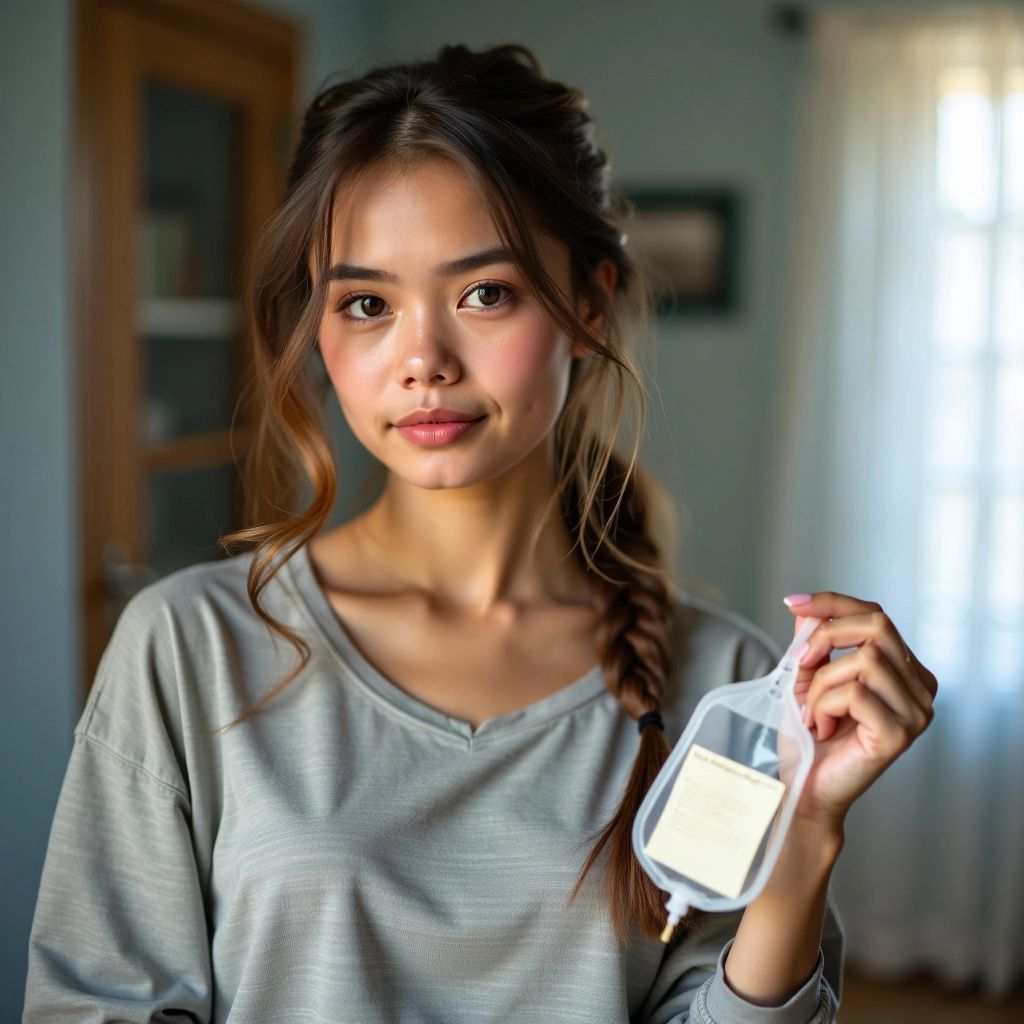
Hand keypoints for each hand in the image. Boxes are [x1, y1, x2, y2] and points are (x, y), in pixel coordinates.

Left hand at [784, 591, 937, 830]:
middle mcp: (921, 688)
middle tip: (799, 663)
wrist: (806, 788)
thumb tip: (806, 610)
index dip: (832, 603)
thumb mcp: (806, 679)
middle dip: (826, 636)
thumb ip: (812, 644)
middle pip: (877, 626)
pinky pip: (855, 693)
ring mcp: (917, 712)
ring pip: (864, 660)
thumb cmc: (809, 737)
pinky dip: (824, 705)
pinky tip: (820, 727)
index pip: (876, 615)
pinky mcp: (900, 734)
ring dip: (821, 683)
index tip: (792, 603)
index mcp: (905, 670)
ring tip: (812, 711)